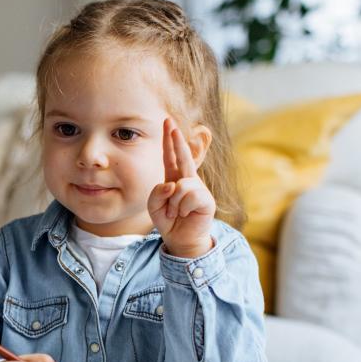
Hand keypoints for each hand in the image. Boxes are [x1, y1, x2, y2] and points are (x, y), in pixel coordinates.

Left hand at [147, 118, 215, 257]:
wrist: (180, 239)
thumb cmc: (168, 220)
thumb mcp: (154, 206)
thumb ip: (157, 192)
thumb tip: (173, 184)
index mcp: (174, 178)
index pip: (171, 156)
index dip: (170, 140)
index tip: (168, 122)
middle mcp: (188, 180)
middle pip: (184, 156)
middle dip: (177, 140)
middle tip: (171, 124)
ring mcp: (198, 188)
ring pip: (180, 186)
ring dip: (174, 203)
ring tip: (176, 213)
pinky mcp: (206, 200)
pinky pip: (189, 197)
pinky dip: (183, 208)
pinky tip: (186, 214)